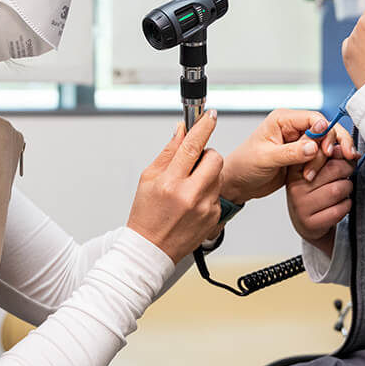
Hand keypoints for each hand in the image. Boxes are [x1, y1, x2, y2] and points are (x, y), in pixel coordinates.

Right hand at [127, 111, 223, 262]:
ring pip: (218, 176)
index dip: (203, 127)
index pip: (192, 146)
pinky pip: (217, 193)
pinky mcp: (214, 217)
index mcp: (170, 183)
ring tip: (189, 186)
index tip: (210, 115)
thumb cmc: (146, 214)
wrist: (151, 249)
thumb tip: (182, 130)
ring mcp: (204, 208)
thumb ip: (168, 152)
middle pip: (214, 159)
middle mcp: (190, 195)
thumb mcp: (148, 179)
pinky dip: (208, 192)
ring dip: (207, 174)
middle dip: (207, 155)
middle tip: (194, 162)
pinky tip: (192, 203)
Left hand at [221, 109, 357, 203]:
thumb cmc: (244, 165)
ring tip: (310, 176)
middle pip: (325, 130)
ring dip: (325, 161)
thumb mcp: (266, 159)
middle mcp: (293, 127)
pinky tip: (319, 175)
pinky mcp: (303, 156)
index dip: (326, 133)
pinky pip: (322, 157)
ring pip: (326, 145)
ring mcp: (299, 142)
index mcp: (283, 119)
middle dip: (330, 147)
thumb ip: (291, 152)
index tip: (328, 150)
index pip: (315, 118)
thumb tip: (313, 146)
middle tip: (327, 163)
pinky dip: (324, 166)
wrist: (238, 183)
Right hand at [285, 157, 354, 254]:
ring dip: (348, 188)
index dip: (337, 150)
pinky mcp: (311, 223)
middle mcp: (294, 186)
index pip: (319, 151)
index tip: (343, 152)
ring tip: (343, 189)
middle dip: (348, 168)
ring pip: (338, 189)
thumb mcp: (320, 168)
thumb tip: (347, 149)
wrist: (308, 223)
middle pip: (333, 168)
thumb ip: (332, 154)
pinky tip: (340, 204)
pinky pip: (339, 209)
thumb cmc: (316, 191)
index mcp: (295, 167)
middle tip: (348, 170)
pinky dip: (346, 205)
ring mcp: (301, 205)